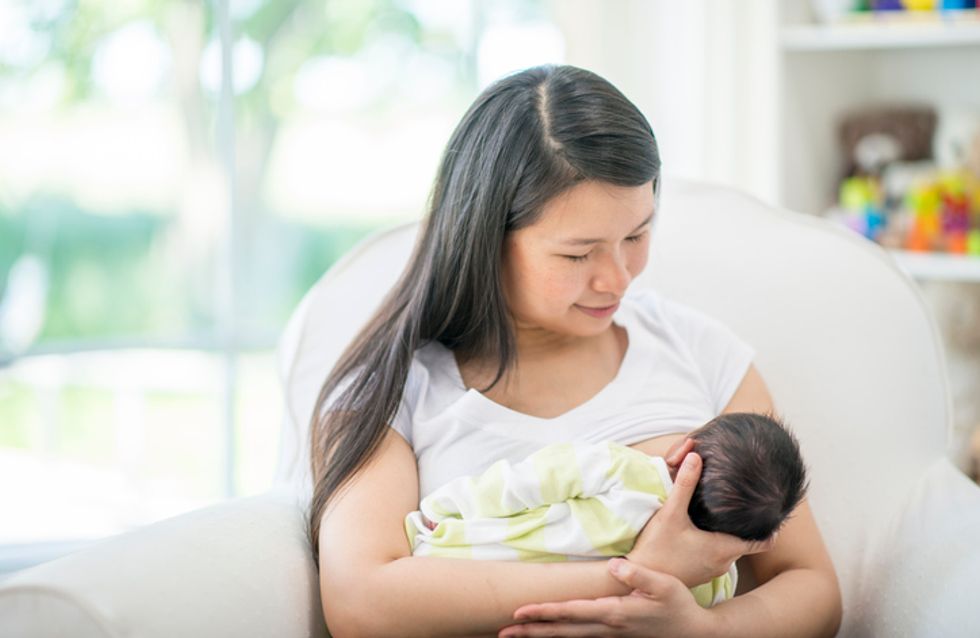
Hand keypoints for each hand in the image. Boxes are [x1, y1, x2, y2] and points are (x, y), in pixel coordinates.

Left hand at [498, 559, 711, 637]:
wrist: (694, 632)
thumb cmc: (678, 604)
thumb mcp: (663, 584)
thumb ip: (637, 575)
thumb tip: (613, 566)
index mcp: (614, 613)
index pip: (571, 613)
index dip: (544, 612)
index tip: (519, 611)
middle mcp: (607, 628)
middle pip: (562, 631)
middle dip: (532, 631)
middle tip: (504, 631)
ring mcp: (610, 635)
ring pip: (568, 637)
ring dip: (541, 636)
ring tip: (516, 634)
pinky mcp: (614, 635)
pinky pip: (580, 637)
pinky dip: (560, 635)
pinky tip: (548, 632)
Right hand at [625, 445, 774, 587]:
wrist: (639, 580)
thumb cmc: (656, 549)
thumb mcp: (671, 513)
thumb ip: (685, 484)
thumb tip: (695, 455)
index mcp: (724, 548)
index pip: (763, 542)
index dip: (771, 528)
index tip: (773, 513)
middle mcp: (723, 563)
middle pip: (746, 543)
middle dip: (746, 526)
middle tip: (744, 506)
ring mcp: (711, 571)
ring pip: (730, 550)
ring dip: (728, 535)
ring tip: (724, 516)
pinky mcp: (699, 574)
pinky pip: (717, 557)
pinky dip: (716, 545)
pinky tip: (703, 532)